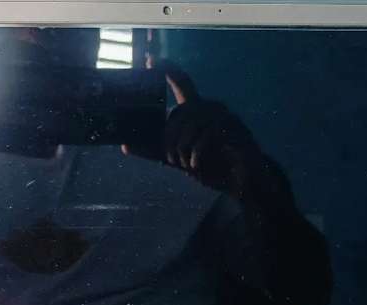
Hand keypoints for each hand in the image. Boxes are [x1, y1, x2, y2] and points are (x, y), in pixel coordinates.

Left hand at [124, 66, 265, 200]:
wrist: (241, 182)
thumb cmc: (212, 166)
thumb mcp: (178, 158)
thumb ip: (154, 151)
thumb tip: (125, 146)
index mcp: (198, 110)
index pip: (181, 82)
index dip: (166, 69)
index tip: (148, 59)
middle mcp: (211, 108)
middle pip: (181, 111)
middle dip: (170, 138)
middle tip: (171, 160)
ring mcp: (225, 117)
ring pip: (192, 122)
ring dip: (183, 147)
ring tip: (185, 165)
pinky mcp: (235, 129)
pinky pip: (208, 134)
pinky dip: (196, 153)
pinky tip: (194, 166)